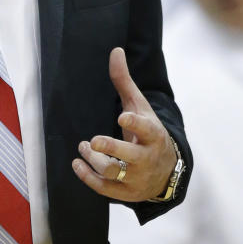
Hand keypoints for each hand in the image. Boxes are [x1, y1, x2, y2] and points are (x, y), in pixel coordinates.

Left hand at [71, 47, 176, 200]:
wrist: (165, 171)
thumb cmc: (147, 132)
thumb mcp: (139, 107)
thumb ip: (125, 81)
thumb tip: (115, 50)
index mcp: (153, 135)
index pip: (146, 130)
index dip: (134, 125)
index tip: (122, 117)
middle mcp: (146, 158)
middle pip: (128, 157)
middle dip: (110, 149)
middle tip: (93, 141)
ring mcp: (136, 178)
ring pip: (113, 173)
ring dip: (94, 161)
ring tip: (84, 146)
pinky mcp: (126, 193)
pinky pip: (105, 189)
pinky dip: (88, 177)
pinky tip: (77, 163)